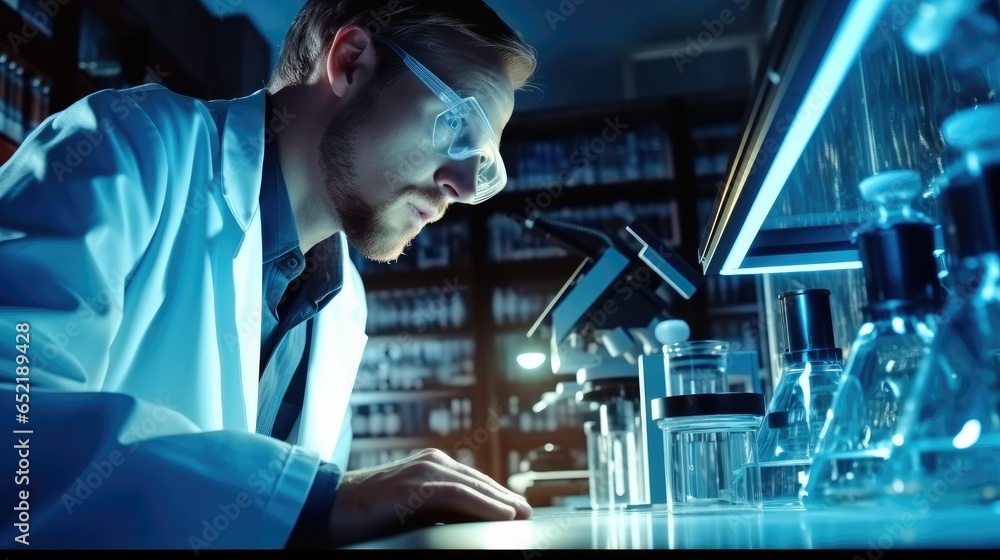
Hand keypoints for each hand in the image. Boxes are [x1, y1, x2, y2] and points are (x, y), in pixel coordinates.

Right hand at [327, 448, 531, 545]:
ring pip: (474, 486)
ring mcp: (424, 470)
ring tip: (523, 517)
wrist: (326, 509)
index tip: (518, 513)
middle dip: (506, 499)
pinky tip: (502, 515)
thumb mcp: (410, 509)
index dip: (499, 497)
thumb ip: (437, 510)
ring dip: (502, 502)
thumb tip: (466, 525)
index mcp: (432, 465)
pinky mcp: (416, 485)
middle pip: (480, 482)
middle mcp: (432, 461)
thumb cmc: (365, 515)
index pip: (475, 481)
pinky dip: (483, 505)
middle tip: (529, 515)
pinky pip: (458, 495)